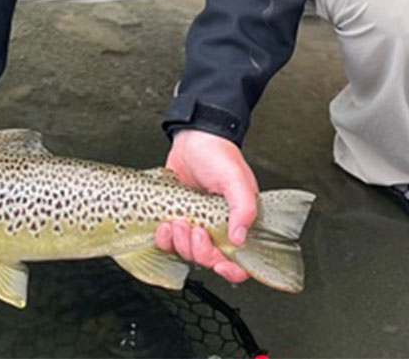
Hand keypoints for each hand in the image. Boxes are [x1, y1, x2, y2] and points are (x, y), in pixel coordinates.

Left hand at [155, 128, 256, 283]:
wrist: (192, 138)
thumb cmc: (218, 154)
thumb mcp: (235, 179)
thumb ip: (243, 207)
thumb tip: (240, 237)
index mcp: (238, 223)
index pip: (240, 261)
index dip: (231, 270)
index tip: (220, 265)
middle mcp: (218, 228)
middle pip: (209, 260)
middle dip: (199, 250)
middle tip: (194, 229)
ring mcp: (196, 225)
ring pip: (188, 254)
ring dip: (180, 243)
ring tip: (177, 222)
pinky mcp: (177, 221)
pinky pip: (169, 243)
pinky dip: (165, 239)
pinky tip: (164, 225)